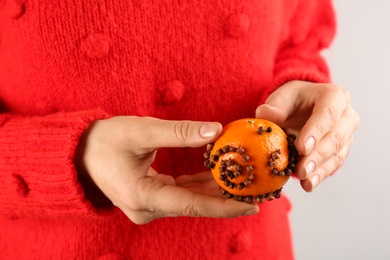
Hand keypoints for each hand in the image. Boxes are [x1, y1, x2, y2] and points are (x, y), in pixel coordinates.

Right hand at [75, 116, 258, 223]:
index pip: (192, 205)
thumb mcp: (141, 130)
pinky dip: (201, 185)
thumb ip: (179, 132)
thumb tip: (215, 130)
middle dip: (226, 197)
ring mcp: (149, 205)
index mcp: (144, 197)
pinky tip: (220, 175)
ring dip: (216, 191)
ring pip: (191, 200)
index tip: (251, 205)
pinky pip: (182, 193)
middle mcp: (148, 208)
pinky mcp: (152, 197)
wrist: (79, 152)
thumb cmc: (104, 141)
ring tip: (245, 181)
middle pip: (195, 204)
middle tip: (257, 190)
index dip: (224, 206)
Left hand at [255, 81, 359, 191]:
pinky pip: (333, 165)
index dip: (316, 131)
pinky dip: (320, 175)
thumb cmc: (292, 101)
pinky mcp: (341, 151)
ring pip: (337, 154)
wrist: (301, 108)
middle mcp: (346, 116)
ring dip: (319, 169)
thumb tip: (264, 114)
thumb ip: (274, 107)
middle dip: (317, 155)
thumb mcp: (282, 98)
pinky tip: (308, 185)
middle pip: (336, 137)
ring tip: (304, 180)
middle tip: (302, 170)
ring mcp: (346, 135)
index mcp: (334, 96)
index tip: (302, 148)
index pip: (328, 113)